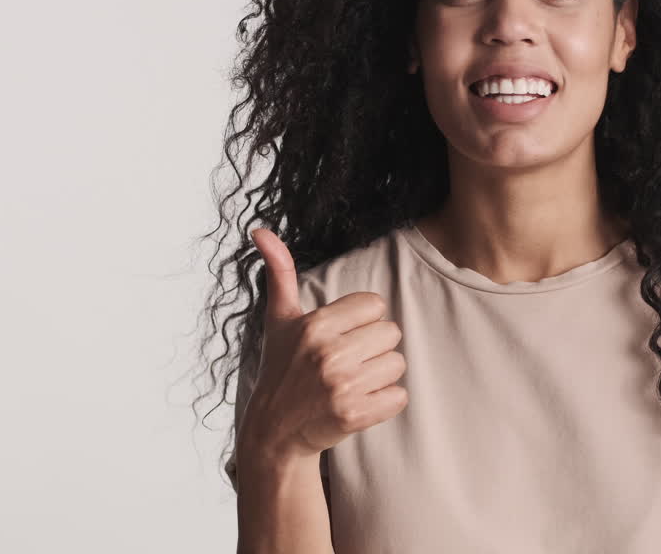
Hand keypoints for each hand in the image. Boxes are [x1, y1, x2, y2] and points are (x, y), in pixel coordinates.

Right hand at [241, 228, 408, 461]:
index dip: (363, 321)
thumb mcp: (279, 318)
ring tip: (352, 383)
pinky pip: (399, 397)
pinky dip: (386, 401)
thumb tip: (260, 229)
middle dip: (375, 347)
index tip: (341, 336)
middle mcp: (328, 353)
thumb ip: (279, 272)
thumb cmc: (282, 368)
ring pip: (398, 364)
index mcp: (315, 325)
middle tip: (348, 362)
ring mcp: (341, 386)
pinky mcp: (354, 415)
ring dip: (381, 375)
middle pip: (392, 333)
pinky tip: (359, 403)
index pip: (375, 305)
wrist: (274, 432)